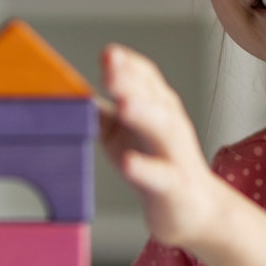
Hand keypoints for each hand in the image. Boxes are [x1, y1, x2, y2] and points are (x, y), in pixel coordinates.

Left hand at [99, 44, 232, 250]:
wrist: (195, 211)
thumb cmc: (155, 166)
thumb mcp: (124, 135)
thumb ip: (102, 113)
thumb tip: (70, 93)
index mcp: (158, 108)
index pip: (147, 78)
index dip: (128, 65)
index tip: (108, 54)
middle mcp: (171, 125)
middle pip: (153, 96)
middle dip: (132, 81)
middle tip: (110, 68)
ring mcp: (174, 155)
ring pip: (163, 128)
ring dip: (143, 112)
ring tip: (123, 103)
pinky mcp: (174, 186)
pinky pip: (160, 176)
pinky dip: (143, 169)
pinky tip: (127, 162)